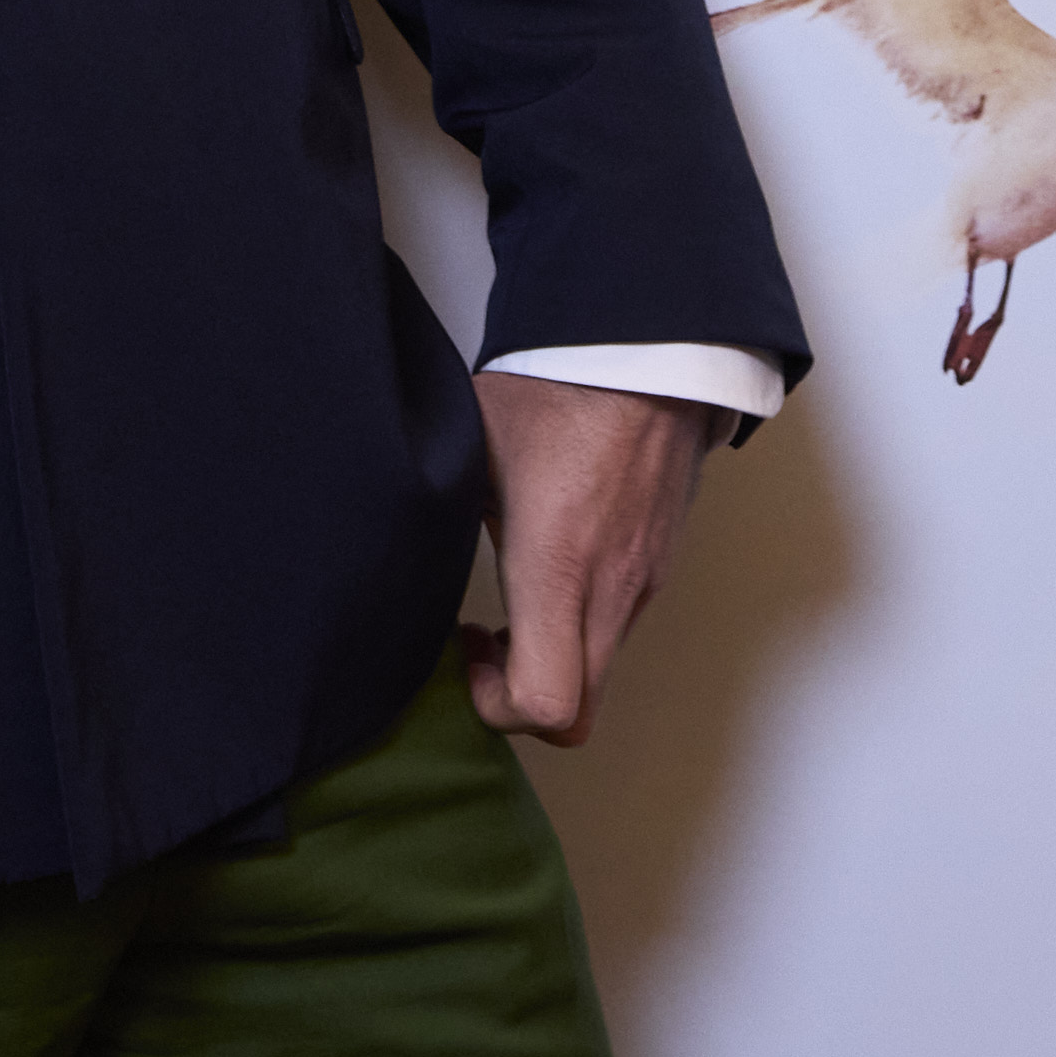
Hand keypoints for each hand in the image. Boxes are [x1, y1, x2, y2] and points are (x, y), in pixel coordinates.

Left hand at [465, 366, 715, 742]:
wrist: (650, 343)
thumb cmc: (563, 385)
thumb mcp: (471, 449)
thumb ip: (438, 516)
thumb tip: (394, 549)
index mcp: (560, 565)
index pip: (544, 703)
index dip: (493, 706)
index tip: (466, 653)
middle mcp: (612, 587)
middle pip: (579, 713)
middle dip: (522, 700)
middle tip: (485, 647)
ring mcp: (645, 577)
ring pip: (600, 666)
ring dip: (553, 658)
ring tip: (517, 598)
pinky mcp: (661, 558)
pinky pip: (618, 622)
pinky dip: (581, 623)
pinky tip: (555, 564)